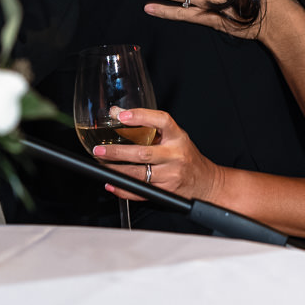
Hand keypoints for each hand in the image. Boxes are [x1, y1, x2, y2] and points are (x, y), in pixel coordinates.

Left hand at [94, 107, 222, 202]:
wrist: (204, 181)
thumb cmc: (185, 155)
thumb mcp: (172, 135)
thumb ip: (146, 125)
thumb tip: (116, 113)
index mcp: (177, 136)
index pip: (161, 121)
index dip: (141, 116)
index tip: (122, 115)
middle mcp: (175, 155)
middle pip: (143, 153)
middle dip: (117, 152)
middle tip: (99, 150)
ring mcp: (171, 174)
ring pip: (139, 174)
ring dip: (116, 171)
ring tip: (102, 165)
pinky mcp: (166, 192)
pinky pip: (141, 191)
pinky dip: (124, 189)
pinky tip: (112, 183)